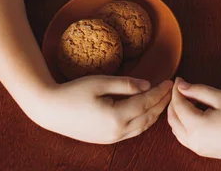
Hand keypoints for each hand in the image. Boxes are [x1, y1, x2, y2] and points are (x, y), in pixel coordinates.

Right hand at [26, 76, 172, 143]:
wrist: (49, 110)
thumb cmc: (73, 92)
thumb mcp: (100, 82)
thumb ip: (126, 84)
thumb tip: (147, 85)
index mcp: (117, 116)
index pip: (147, 102)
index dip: (160, 91)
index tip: (170, 81)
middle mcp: (117, 131)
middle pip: (148, 116)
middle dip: (162, 102)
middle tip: (171, 90)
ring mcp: (112, 138)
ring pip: (143, 127)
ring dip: (155, 113)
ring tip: (162, 99)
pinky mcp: (107, 140)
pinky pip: (133, 132)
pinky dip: (144, 121)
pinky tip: (147, 111)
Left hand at [167, 77, 220, 159]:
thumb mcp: (220, 97)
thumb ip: (197, 90)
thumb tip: (181, 86)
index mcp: (196, 127)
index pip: (178, 105)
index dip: (177, 91)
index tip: (179, 80)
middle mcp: (194, 142)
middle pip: (173, 119)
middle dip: (174, 103)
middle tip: (181, 89)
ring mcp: (199, 149)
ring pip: (177, 131)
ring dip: (177, 115)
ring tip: (188, 100)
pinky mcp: (205, 152)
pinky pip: (186, 139)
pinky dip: (184, 126)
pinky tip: (194, 115)